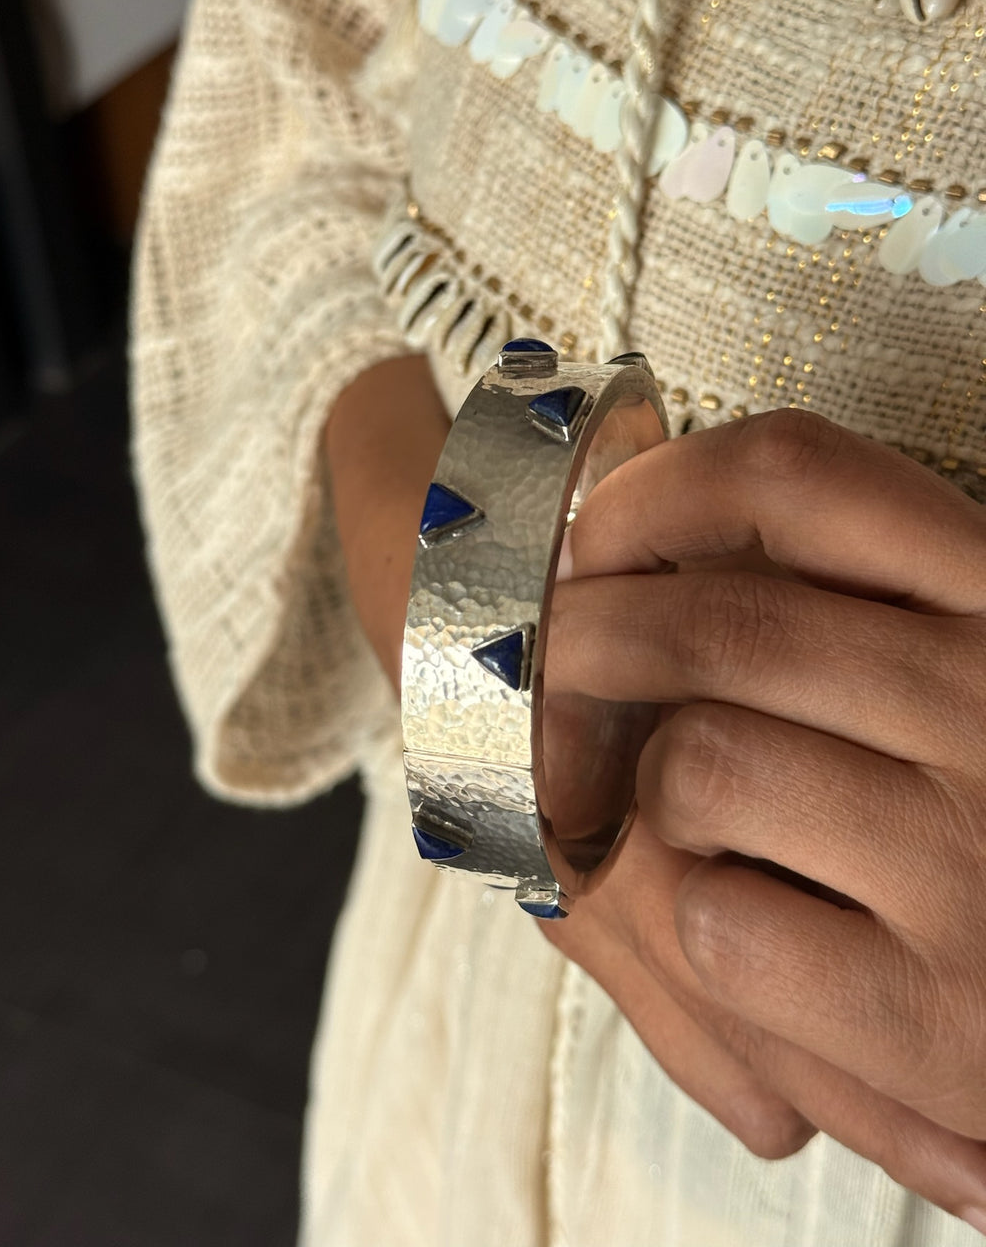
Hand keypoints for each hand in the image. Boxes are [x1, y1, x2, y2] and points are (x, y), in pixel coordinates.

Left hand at [542, 408, 985, 1228]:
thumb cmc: (978, 807)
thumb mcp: (954, 672)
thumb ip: (854, 596)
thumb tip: (626, 522)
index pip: (795, 474)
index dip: (650, 494)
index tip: (586, 540)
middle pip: (713, 624)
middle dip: (583, 643)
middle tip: (547, 674)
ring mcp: (971, 861)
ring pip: (696, 767)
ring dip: (652, 797)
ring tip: (694, 824)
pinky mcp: (930, 1015)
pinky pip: (717, 923)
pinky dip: (698, 925)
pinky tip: (759, 931)